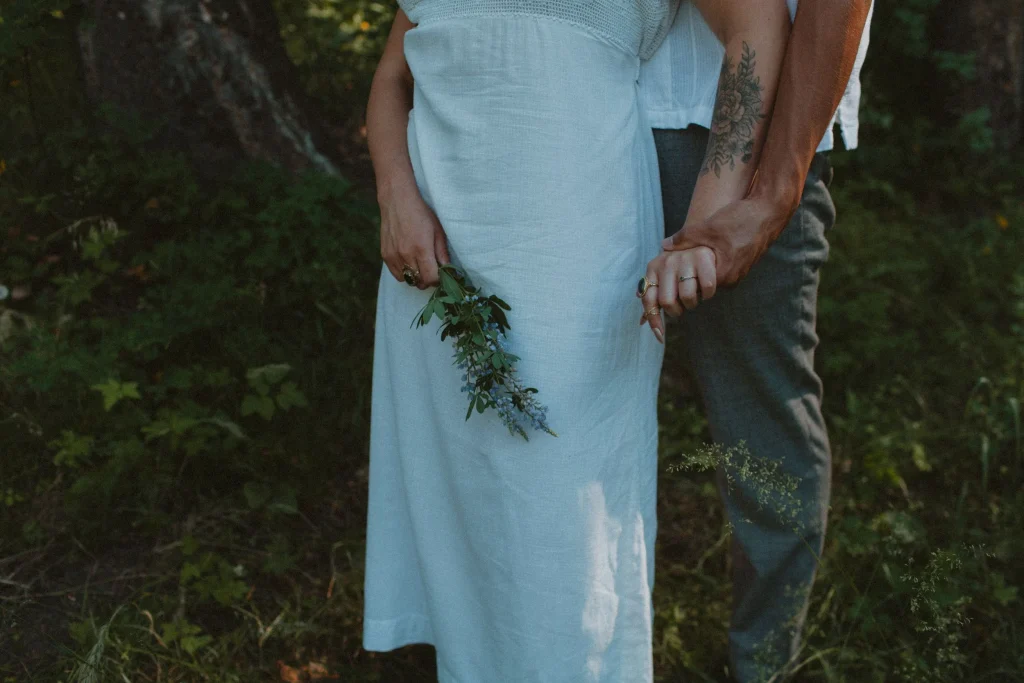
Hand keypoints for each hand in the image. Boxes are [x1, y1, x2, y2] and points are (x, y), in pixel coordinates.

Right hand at [379, 182, 449, 288]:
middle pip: (419, 282)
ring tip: (420, 266)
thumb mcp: (437, 231)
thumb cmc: (421, 214)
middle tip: (431, 270)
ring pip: (408, 280)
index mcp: (422, 249)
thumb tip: (447, 270)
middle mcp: (406, 255)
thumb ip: (442, 253)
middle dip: (428, 280)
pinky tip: (409, 263)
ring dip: (416, 278)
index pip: (430, 279)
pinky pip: (397, 275)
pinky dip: (404, 273)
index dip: (437, 280)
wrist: (397, 201)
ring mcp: (394, 256)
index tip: (440, 275)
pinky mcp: (385, 255)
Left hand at [639, 246, 716, 342]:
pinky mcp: (703, 257)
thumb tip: (641, 321)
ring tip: (695, 295)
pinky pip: (707, 289)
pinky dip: (708, 294)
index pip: (649, 300)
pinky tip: (706, 289)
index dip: (654, 321)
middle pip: (668, 302)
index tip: (660, 336)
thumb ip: (653, 297)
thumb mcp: (663, 276)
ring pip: (688, 297)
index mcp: (653, 268)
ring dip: (693, 303)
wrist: (701, 238)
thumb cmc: (680, 264)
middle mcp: (666, 262)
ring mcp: (684, 259)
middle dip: (676, 312)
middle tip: (682, 307)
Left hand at [661, 195, 794, 286]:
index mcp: (723, 275)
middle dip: (691, 273)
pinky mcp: (744, 264)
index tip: (672, 272)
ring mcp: (740, 272)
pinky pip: (722, 267)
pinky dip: (713, 260)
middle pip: (703, 283)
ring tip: (692, 253)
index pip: (695, 287)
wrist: (770, 210)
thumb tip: (663, 246)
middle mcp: (733, 279)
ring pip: (712, 274)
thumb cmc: (740, 219)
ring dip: (702, 266)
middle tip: (677, 262)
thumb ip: (684, 239)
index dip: (682, 279)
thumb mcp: (707, 228)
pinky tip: (707, 248)